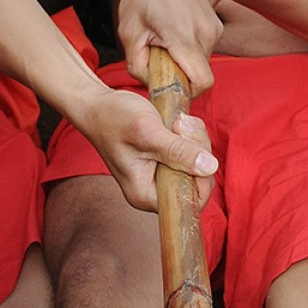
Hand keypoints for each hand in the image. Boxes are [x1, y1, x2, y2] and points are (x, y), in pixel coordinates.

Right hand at [77, 85, 216, 212]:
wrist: (97, 106)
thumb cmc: (114, 118)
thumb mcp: (147, 131)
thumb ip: (177, 151)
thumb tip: (210, 167)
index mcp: (144, 194)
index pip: (189, 201)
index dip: (199, 174)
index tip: (185, 140)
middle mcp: (153, 191)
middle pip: (197, 181)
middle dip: (196, 148)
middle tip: (178, 124)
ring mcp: (159, 176)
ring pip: (198, 164)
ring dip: (193, 138)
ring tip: (175, 121)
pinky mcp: (164, 162)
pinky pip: (190, 154)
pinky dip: (190, 136)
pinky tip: (175, 123)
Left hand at [117, 0, 219, 94]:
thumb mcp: (129, 29)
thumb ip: (137, 64)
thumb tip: (149, 83)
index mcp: (185, 38)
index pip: (201, 84)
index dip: (183, 93)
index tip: (164, 86)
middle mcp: (206, 35)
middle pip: (198, 76)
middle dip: (177, 76)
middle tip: (154, 58)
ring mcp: (213, 28)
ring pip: (200, 63)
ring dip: (181, 61)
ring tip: (159, 40)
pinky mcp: (214, 24)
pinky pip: (202, 49)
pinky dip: (187, 50)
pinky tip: (168, 32)